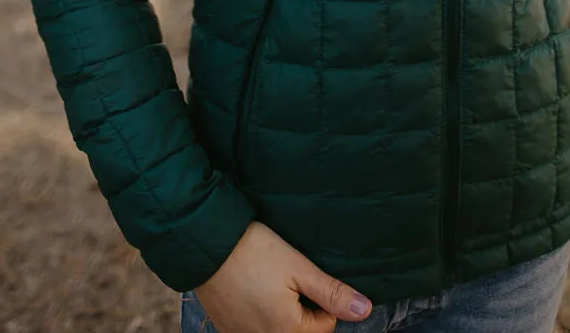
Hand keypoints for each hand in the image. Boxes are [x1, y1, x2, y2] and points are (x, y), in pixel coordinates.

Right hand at [191, 220, 373, 331]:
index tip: (302, 275)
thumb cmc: (254, 251)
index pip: (325, 325)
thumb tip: (364, 309)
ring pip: (278, 329)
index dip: (320, 297)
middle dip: (301, 306)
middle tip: (285, 277)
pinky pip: (254, 328)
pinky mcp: (227, 330)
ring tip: (267, 281)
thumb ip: (331, 292)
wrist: (205, 245)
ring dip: (280, 310)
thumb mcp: (298, 266)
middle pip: (301, 330)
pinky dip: (258, 312)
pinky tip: (251, 288)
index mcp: (287, 331)